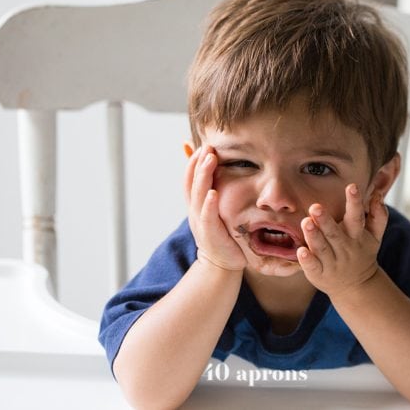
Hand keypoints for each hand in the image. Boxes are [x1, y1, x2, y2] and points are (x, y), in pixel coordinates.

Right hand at [184, 146, 246, 271]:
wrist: (220, 264)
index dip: (193, 161)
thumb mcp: (211, 207)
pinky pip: (207, 217)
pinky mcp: (210, 234)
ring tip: (210, 160)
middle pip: (192, 183)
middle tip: (208, 147)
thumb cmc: (219, 231)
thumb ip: (207, 188)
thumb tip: (205, 167)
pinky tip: (213, 194)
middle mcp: (194, 210)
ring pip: (198, 195)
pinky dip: (208, 205)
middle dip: (198, 163)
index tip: (204, 145)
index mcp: (194, 203)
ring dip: (203, 176)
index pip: (189, 178)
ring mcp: (200, 222)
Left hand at [296, 183, 387, 297]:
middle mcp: (345, 249)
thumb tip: (378, 195)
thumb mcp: (374, 237)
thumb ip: (379, 216)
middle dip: (325, 220)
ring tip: (306, 222)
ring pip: (322, 248)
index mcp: (357, 237)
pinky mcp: (319, 274)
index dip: (355, 202)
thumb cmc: (362, 253)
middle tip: (315, 207)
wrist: (356, 287)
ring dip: (314, 236)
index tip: (352, 186)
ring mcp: (332, 263)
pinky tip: (300, 251)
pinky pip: (313, 267)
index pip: (357, 217)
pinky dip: (307, 260)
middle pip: (334, 233)